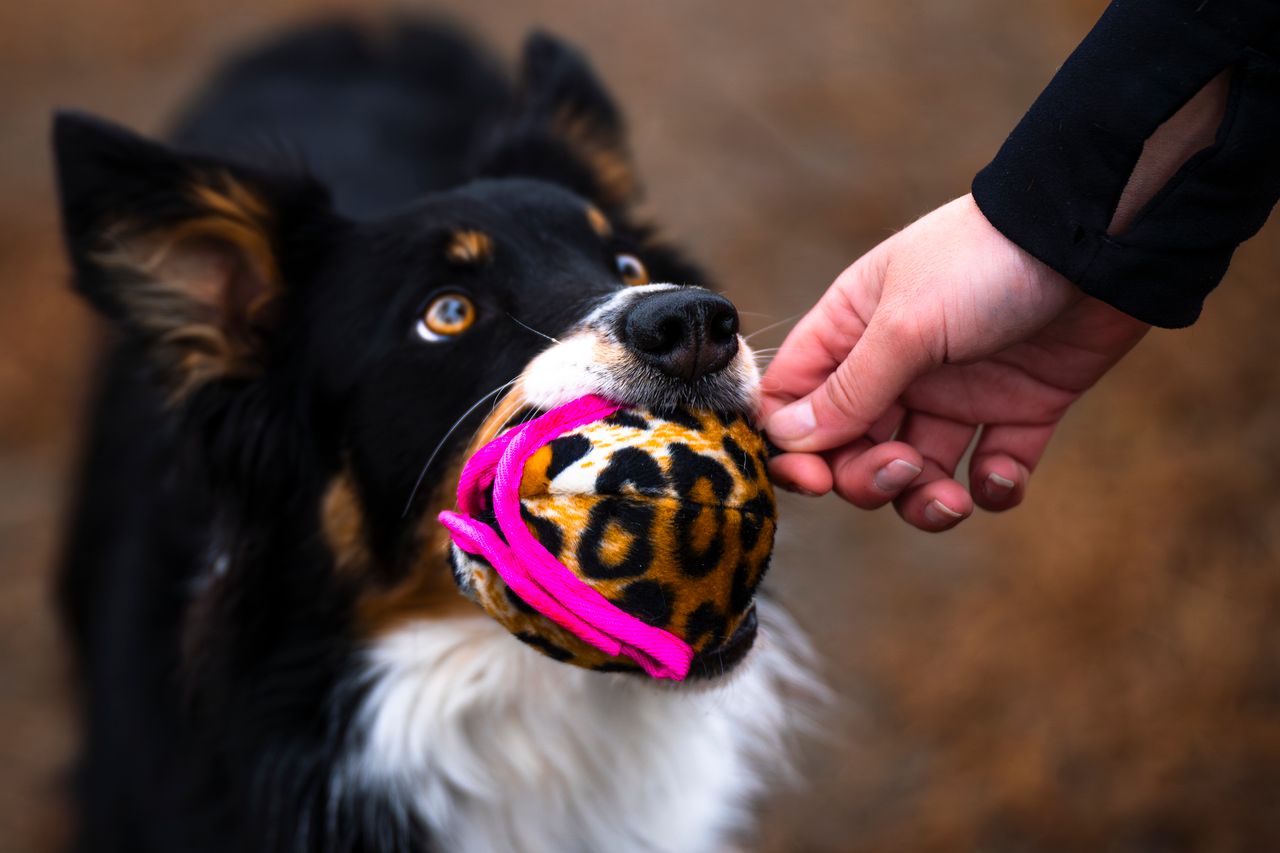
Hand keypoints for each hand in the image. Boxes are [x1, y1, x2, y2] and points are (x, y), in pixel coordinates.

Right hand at [759, 194, 1148, 530]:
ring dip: (923, 499)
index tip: (813, 479)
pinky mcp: (1017, 411)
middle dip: (867, 477)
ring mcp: (957, 392)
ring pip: (915, 471)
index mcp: (853, 331)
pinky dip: (991, 488)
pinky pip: (988, 471)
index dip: (794, 447)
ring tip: (951, 500)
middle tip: (901, 469)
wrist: (1098, 240)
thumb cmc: (986, 262)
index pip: (795, 401)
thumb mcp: (906, 325)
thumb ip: (849, 390)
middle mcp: (896, 367)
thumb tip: (785, 439)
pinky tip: (1003, 475)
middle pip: (851, 449)